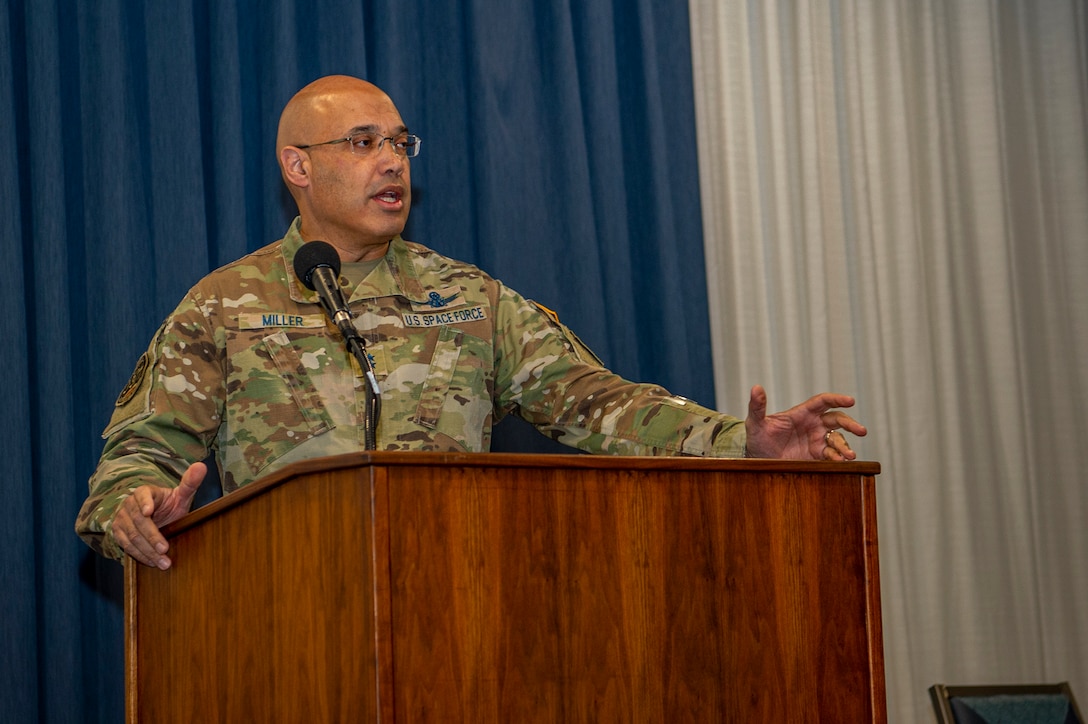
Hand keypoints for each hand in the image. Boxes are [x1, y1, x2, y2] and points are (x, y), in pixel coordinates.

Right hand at [111, 462, 205, 568]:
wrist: (153, 516)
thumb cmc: (168, 505)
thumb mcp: (180, 495)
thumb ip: (190, 483)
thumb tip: (201, 466)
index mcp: (144, 492)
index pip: (142, 495)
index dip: (144, 502)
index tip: (148, 511)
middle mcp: (129, 504)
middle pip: (138, 521)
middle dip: (152, 536)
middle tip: (165, 549)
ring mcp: (122, 520)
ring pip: (132, 537)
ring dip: (147, 551)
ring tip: (163, 562)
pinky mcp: (118, 534)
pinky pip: (126, 546)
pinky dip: (140, 555)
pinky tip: (153, 562)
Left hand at [744, 385, 866, 459]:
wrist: (757, 459)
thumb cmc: (757, 437)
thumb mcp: (756, 422)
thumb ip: (757, 406)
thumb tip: (756, 388)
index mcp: (802, 413)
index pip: (823, 401)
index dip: (837, 399)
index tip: (851, 400)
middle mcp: (813, 424)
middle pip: (837, 419)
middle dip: (850, 424)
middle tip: (861, 431)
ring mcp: (816, 440)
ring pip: (837, 438)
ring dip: (845, 446)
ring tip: (850, 455)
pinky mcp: (816, 455)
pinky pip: (831, 454)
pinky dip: (838, 457)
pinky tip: (841, 461)